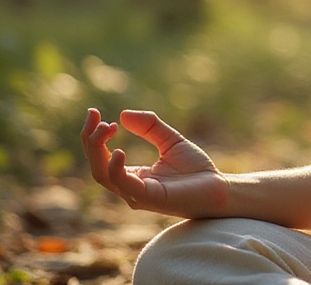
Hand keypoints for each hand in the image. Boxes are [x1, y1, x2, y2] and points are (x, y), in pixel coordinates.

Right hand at [80, 108, 228, 217]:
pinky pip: (124, 186)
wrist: (219, 188)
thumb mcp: (171, 141)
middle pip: (96, 166)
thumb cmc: (196, 170)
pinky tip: (119, 151)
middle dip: (90, 140)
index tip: (93, 112)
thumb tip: (123, 114)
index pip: (101, 158)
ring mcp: (137, 194)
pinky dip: (116, 169)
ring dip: (98, 150)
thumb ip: (150, 127)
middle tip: (96, 116)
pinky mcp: (150, 198)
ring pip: (103, 176)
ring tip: (107, 127)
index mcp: (132, 176)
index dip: (92, 135)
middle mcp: (130, 187)